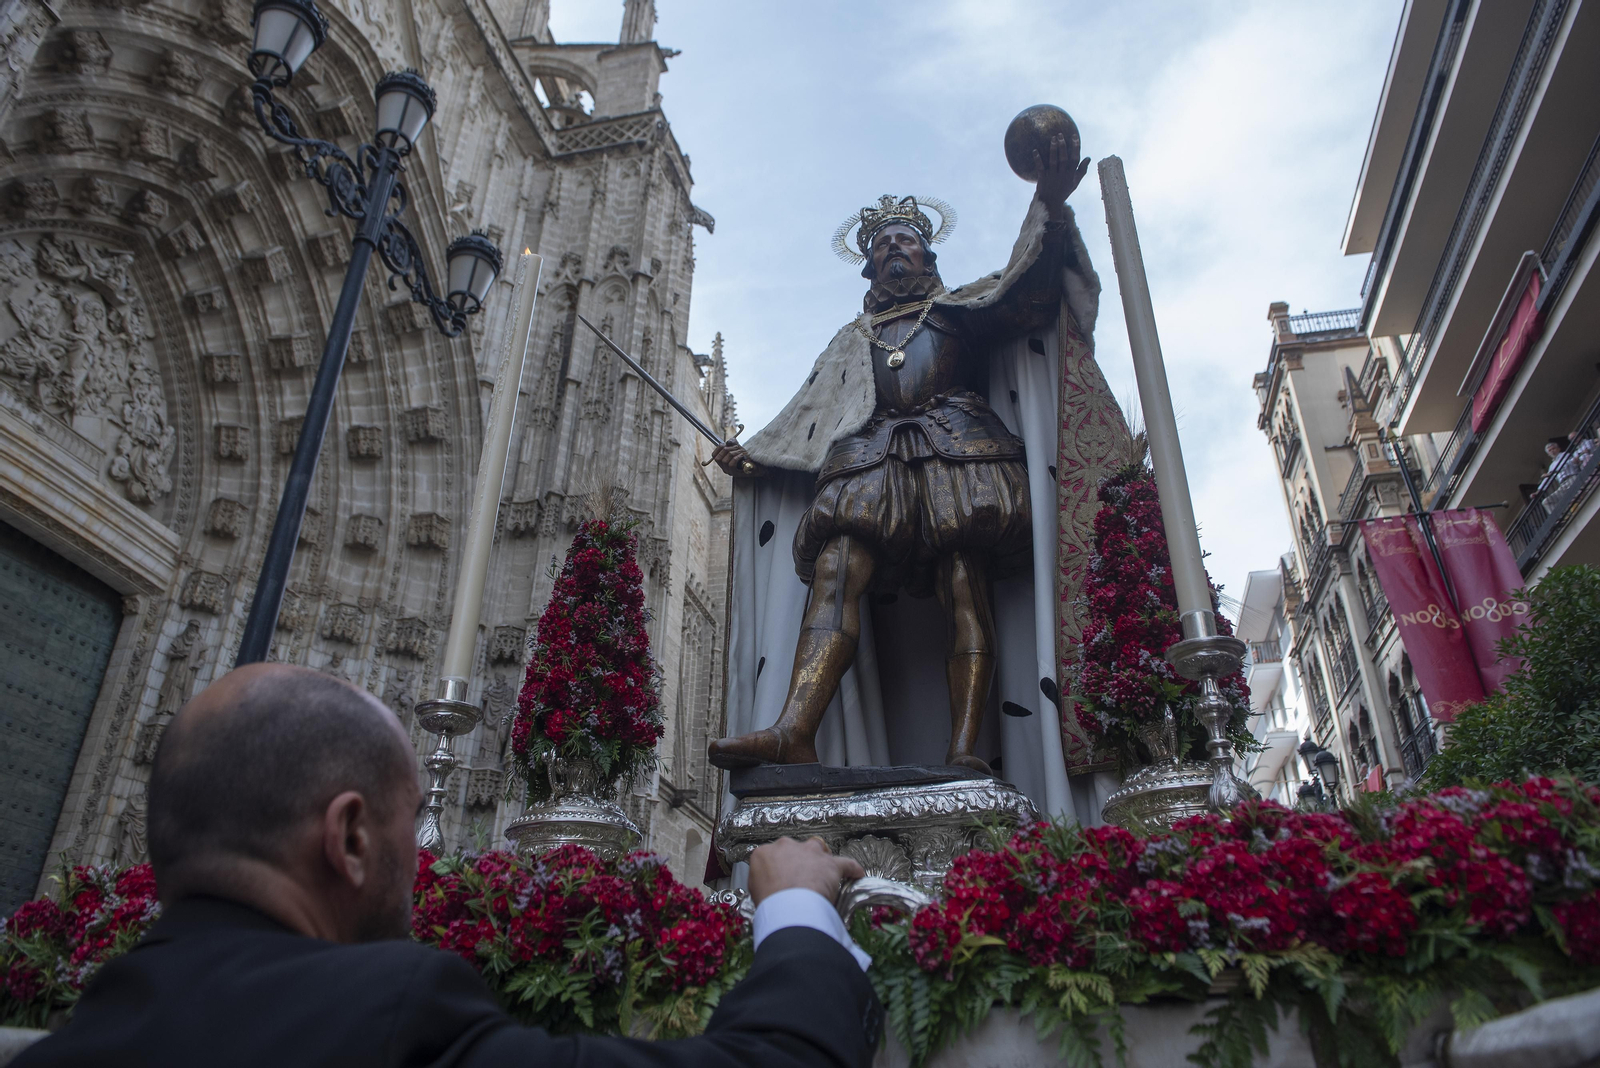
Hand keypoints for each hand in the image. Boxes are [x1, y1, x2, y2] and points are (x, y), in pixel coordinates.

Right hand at [711, 440, 760, 476]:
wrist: (757, 465)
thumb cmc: (747, 457)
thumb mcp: (738, 448)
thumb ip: (732, 443)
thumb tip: (729, 442)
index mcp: (723, 463)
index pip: (714, 456)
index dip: (718, 448)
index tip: (725, 444)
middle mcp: (724, 468)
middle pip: (719, 457)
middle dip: (727, 449)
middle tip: (736, 447)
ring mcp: (729, 472)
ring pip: (725, 461)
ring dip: (734, 453)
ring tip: (741, 451)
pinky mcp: (735, 474)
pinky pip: (731, 464)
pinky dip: (737, 457)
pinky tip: (742, 455)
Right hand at [748, 836, 864, 905]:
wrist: (789, 907)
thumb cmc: (770, 903)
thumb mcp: (754, 891)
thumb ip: (761, 882)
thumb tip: (767, 888)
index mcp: (765, 853)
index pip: (772, 855)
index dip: (778, 868)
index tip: (781, 878)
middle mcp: (786, 847)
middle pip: (795, 849)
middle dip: (798, 861)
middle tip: (799, 879)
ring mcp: (810, 853)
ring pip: (818, 849)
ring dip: (820, 859)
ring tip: (822, 872)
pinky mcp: (831, 864)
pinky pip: (846, 863)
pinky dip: (852, 869)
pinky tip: (857, 873)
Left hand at [1033, 131, 1088, 215]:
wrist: (1051, 203)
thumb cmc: (1064, 191)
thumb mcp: (1075, 182)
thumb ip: (1082, 170)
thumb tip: (1088, 158)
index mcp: (1071, 175)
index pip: (1075, 159)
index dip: (1075, 148)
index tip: (1074, 137)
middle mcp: (1062, 175)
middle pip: (1063, 158)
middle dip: (1063, 146)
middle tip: (1060, 134)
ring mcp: (1052, 176)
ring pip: (1053, 161)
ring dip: (1053, 149)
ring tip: (1052, 138)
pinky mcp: (1042, 179)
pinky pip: (1040, 167)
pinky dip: (1037, 159)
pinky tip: (1035, 150)